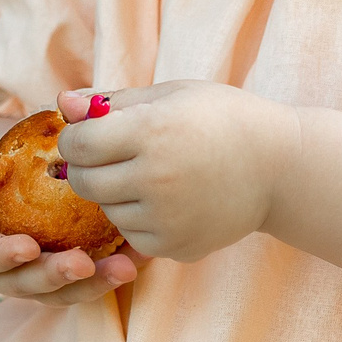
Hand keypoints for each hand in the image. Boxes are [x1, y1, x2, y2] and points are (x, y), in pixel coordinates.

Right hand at [0, 132, 137, 306]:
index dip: (3, 258)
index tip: (26, 248)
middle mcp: (4, 272)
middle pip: (31, 285)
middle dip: (58, 278)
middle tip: (84, 265)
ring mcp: (39, 272)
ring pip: (68, 288)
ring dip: (97, 282)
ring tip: (125, 266)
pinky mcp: (68, 263)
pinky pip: (93, 270)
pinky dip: (118, 264)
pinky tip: (141, 252)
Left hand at [55, 83, 296, 263]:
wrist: (279, 167)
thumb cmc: (220, 118)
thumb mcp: (168, 95)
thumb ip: (110, 101)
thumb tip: (61, 103)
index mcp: (151, 130)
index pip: (78, 143)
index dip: (76, 137)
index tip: (89, 133)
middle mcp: (156, 178)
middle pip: (83, 181)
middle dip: (86, 168)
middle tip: (109, 156)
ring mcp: (167, 218)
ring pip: (107, 210)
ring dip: (114, 194)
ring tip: (149, 174)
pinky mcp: (177, 246)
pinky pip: (133, 236)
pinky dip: (139, 219)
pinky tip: (167, 199)